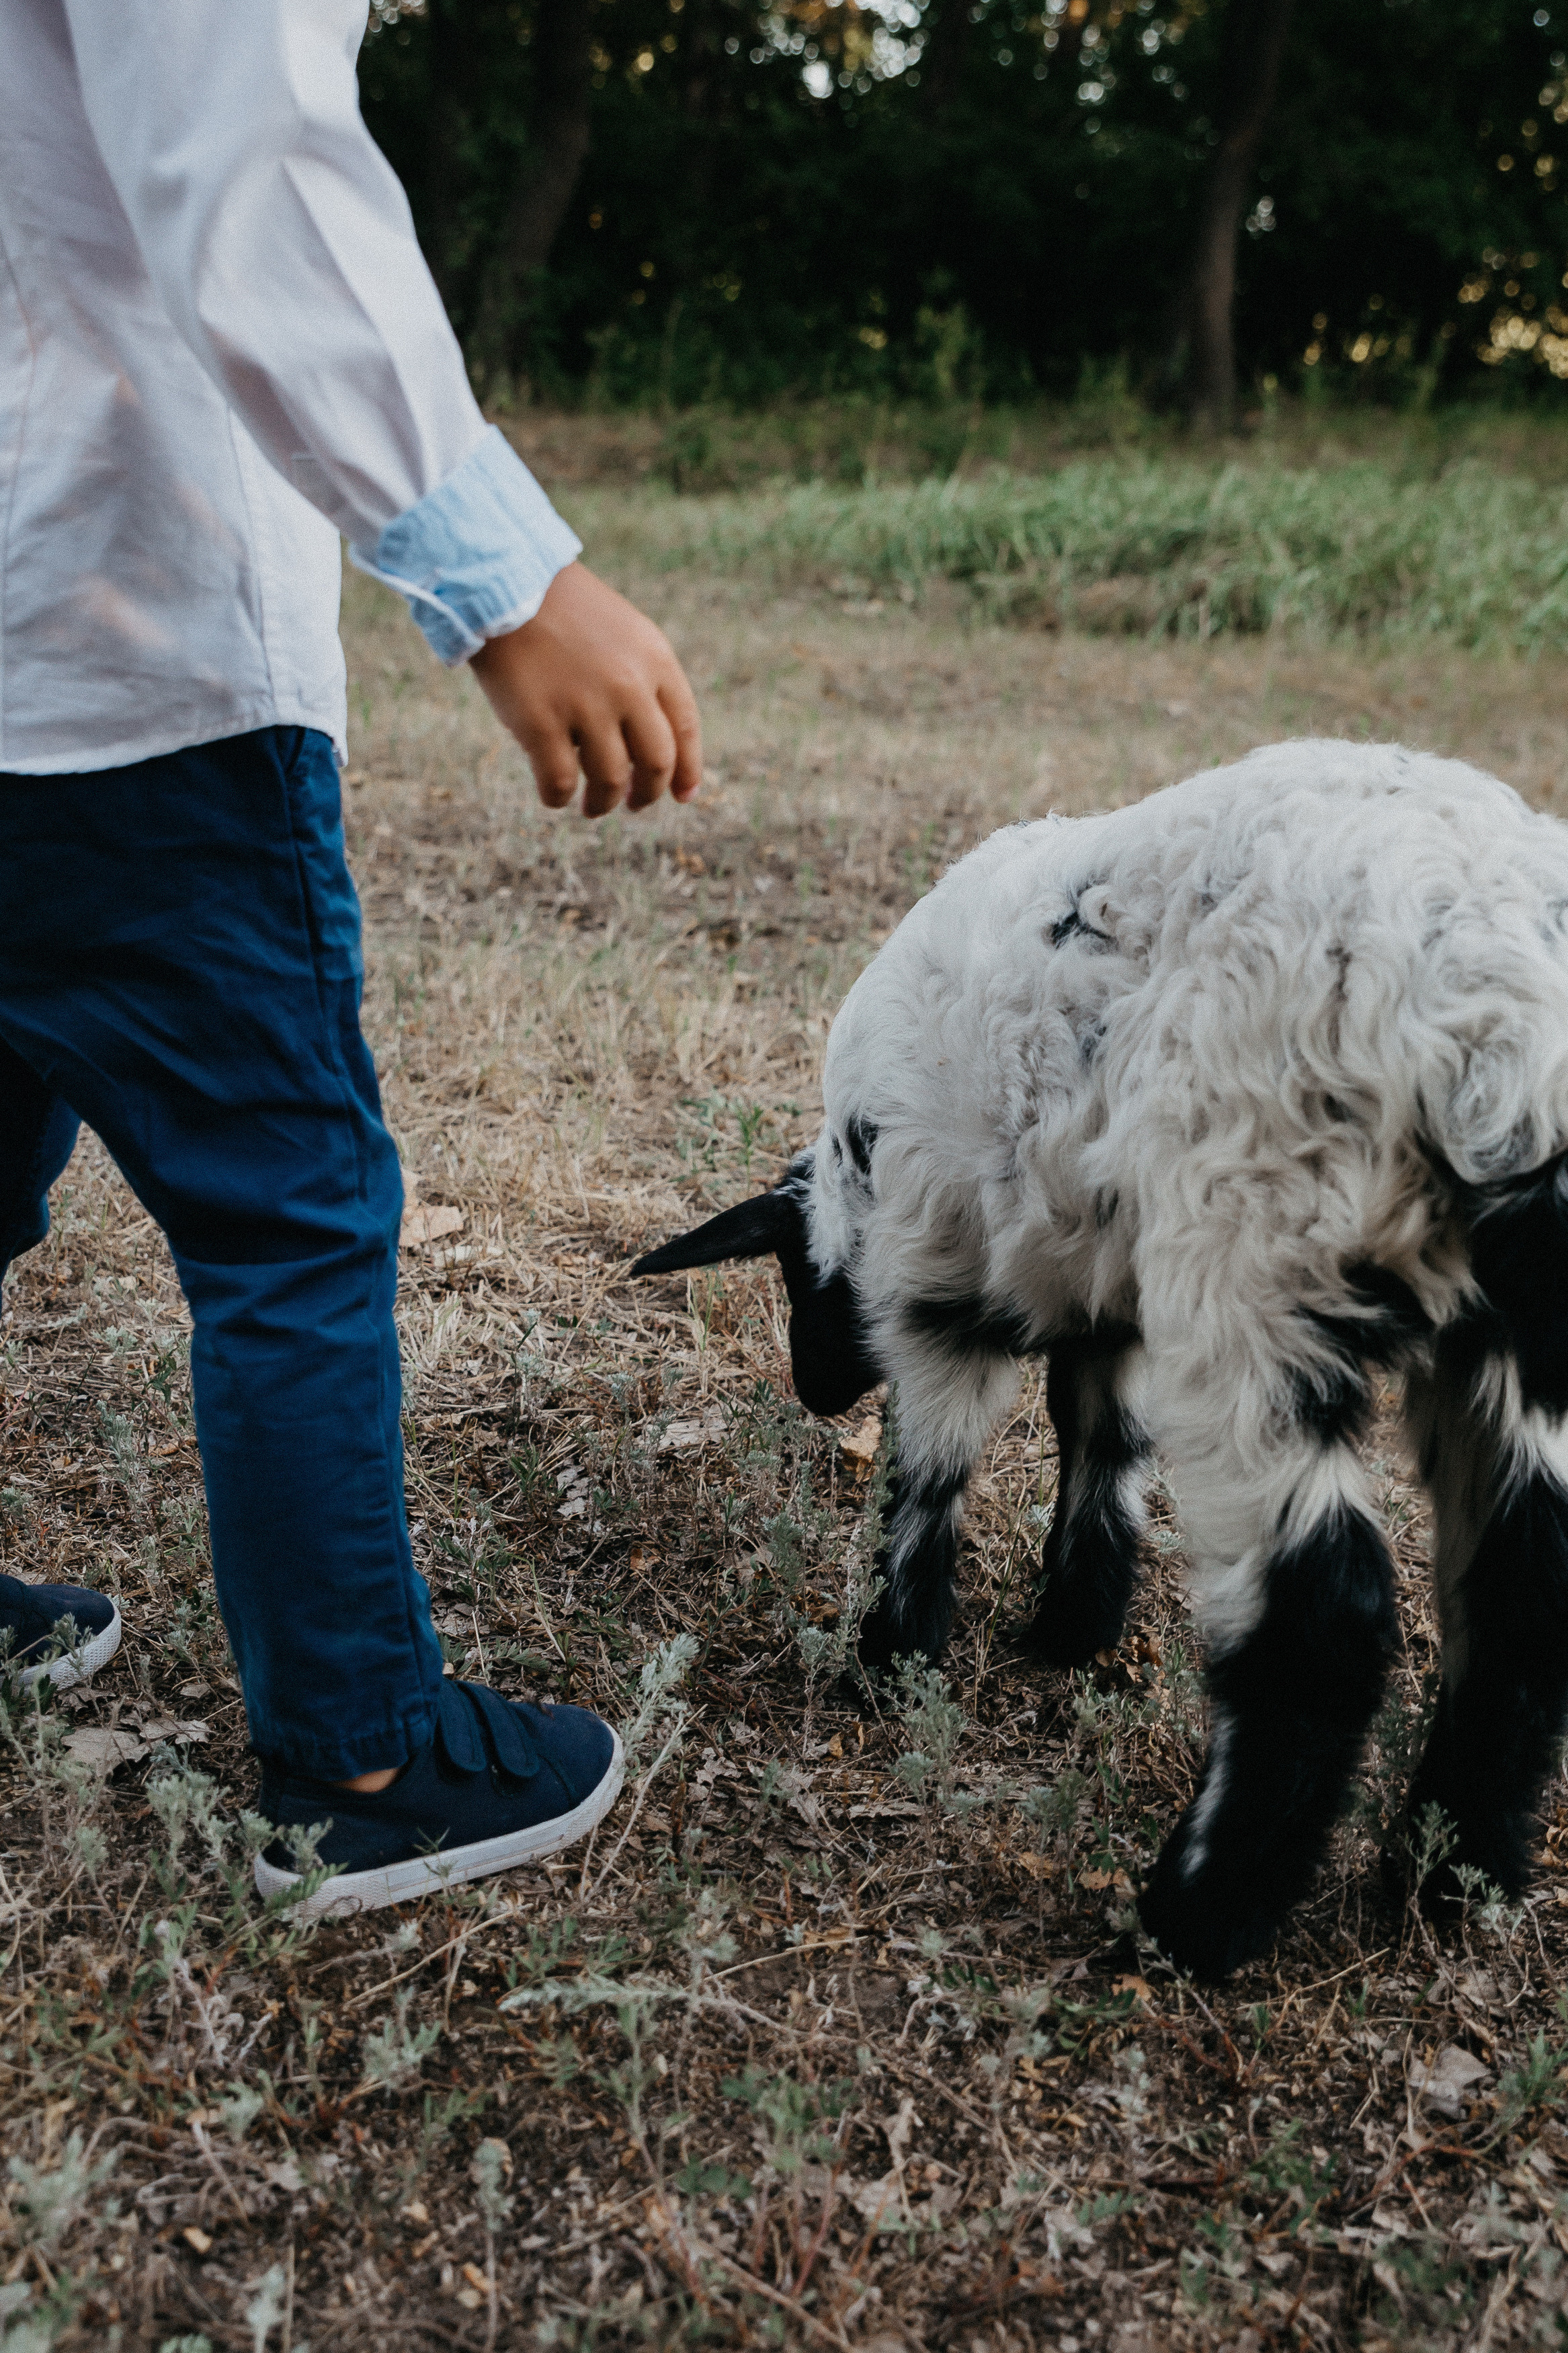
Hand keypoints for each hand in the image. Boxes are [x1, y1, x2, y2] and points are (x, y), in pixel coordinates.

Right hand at [469, 563, 701, 816]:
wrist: (504, 581)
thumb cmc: (563, 611)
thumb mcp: (624, 634)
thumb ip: (645, 681)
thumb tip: (653, 753)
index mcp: (654, 660)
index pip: (684, 728)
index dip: (687, 769)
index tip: (682, 795)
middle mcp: (627, 686)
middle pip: (655, 762)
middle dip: (648, 793)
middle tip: (634, 803)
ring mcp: (584, 705)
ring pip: (610, 781)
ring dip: (603, 802)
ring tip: (593, 806)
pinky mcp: (540, 723)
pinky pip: (559, 782)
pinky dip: (559, 798)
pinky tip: (555, 797)